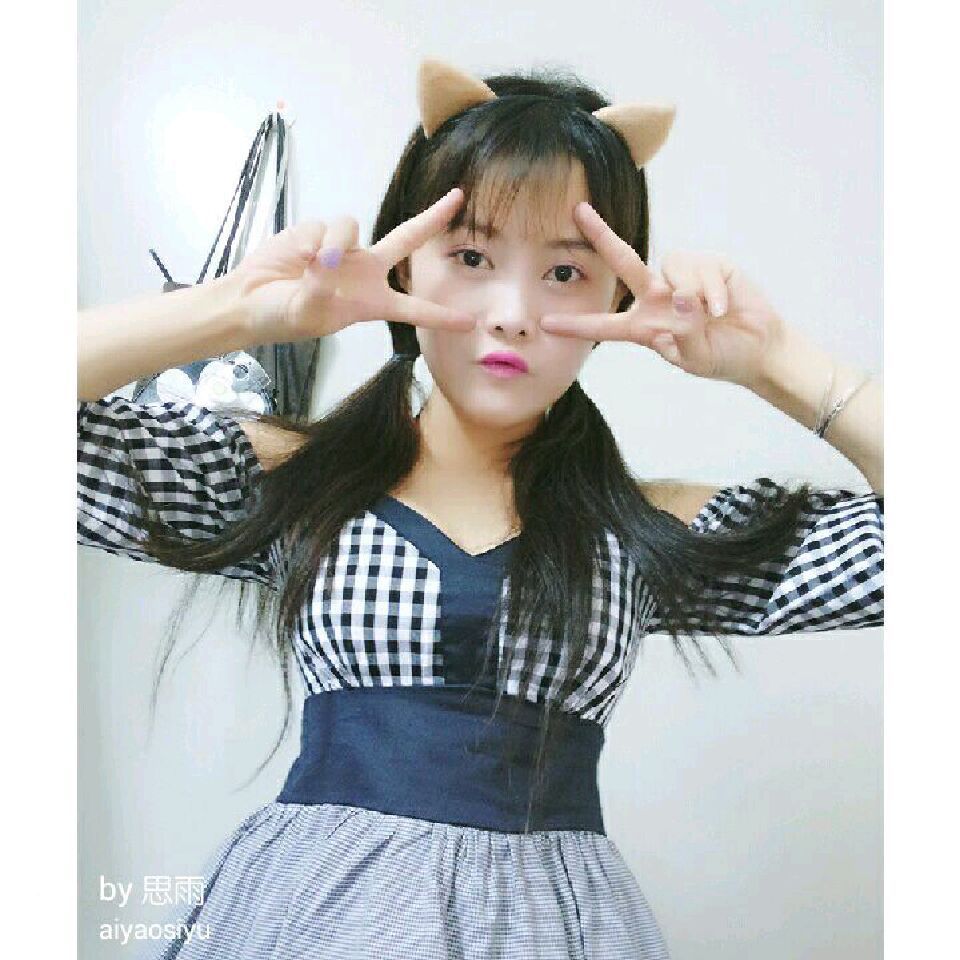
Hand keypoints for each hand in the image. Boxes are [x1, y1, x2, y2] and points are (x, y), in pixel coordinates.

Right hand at [228, 188, 474, 343]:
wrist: (249, 301)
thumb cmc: (283, 318)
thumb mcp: (307, 315)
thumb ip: (320, 290)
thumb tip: (327, 258)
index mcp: (371, 302)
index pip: (413, 309)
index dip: (441, 316)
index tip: (470, 323)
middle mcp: (364, 271)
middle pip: (406, 239)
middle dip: (432, 218)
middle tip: (458, 197)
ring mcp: (342, 248)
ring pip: (351, 225)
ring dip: (335, 240)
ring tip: (314, 262)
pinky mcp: (316, 231)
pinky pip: (321, 225)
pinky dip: (308, 240)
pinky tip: (296, 255)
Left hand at [538, 202, 787, 387]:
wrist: (759, 348)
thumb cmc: (720, 356)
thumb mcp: (694, 359)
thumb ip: (681, 337)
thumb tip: (680, 303)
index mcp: (645, 325)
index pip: (605, 325)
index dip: (577, 325)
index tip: (547, 323)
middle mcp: (658, 296)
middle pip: (625, 262)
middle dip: (602, 236)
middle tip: (578, 212)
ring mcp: (683, 278)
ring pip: (671, 268)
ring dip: (690, 294)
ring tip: (711, 317)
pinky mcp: (710, 265)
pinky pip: (701, 270)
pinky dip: (712, 292)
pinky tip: (723, 308)